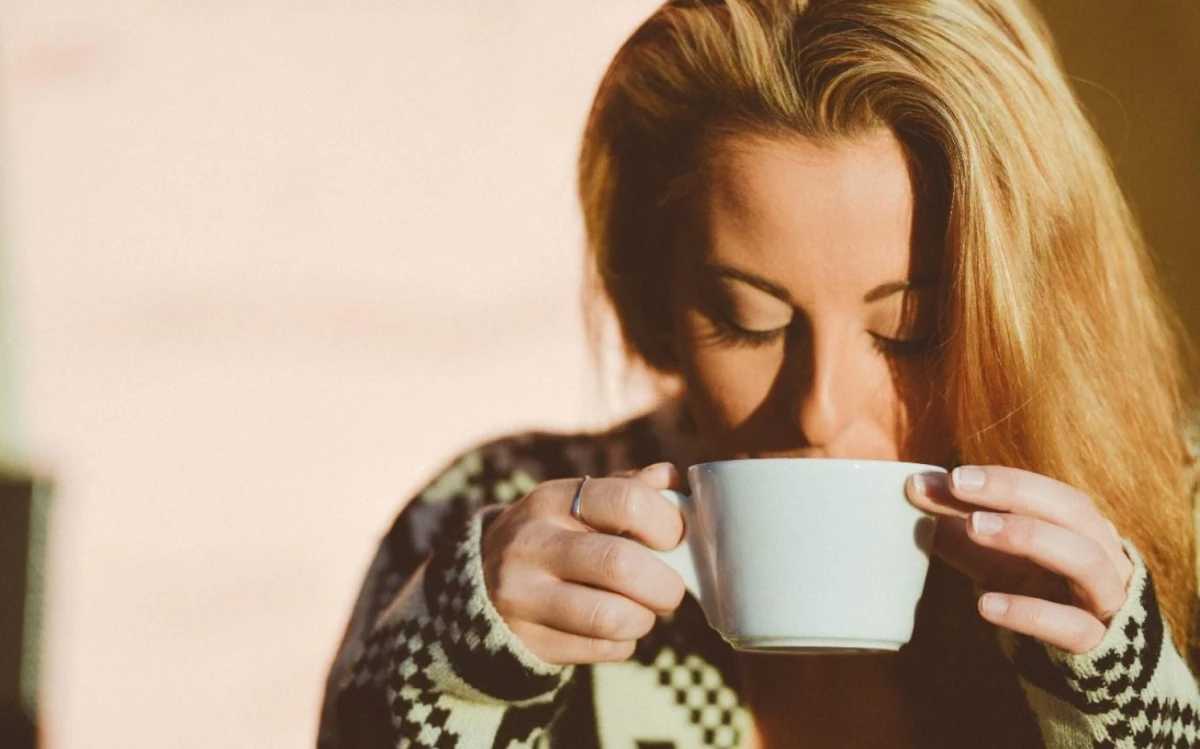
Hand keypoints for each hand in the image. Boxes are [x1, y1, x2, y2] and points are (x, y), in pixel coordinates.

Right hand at [481, 463, 686, 664]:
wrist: (479, 585)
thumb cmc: (552, 537)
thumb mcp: (576, 503)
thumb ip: (626, 489)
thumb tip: (671, 479)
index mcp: (552, 500)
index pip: (627, 501)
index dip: (667, 524)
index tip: (675, 539)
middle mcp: (531, 544)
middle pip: (620, 564)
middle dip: (664, 584)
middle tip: (670, 589)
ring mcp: (522, 596)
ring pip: (611, 617)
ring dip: (643, 618)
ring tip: (641, 611)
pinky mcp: (526, 640)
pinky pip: (599, 649)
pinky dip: (622, 643)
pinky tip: (613, 629)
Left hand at [906, 465, 1133, 653]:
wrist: (1084, 665)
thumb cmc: (1035, 593)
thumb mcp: (996, 558)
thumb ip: (959, 525)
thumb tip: (916, 487)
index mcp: (1081, 528)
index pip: (1047, 492)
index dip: (1003, 480)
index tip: (952, 476)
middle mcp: (1104, 555)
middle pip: (1073, 511)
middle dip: (1014, 492)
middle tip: (958, 485)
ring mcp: (1106, 600)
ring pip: (1085, 559)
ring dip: (1028, 536)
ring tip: (973, 527)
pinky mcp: (1098, 644)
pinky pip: (1072, 625)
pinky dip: (1029, 611)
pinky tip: (984, 604)